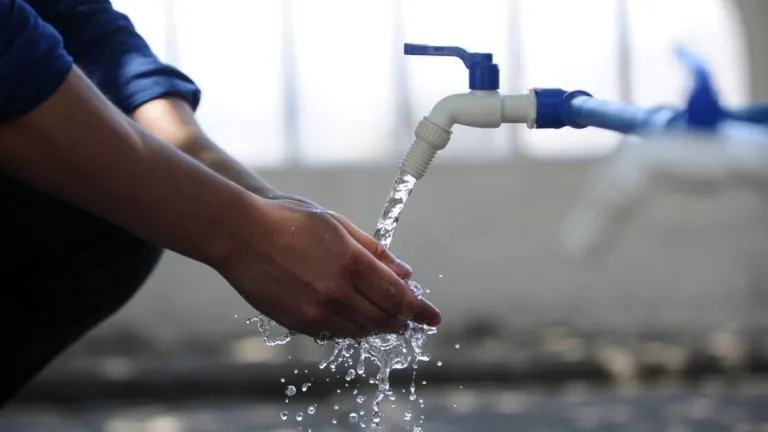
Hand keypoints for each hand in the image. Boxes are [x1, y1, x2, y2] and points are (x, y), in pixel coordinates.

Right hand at [215, 196, 440, 338]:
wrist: (239, 234)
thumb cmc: (290, 220)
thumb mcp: (338, 226)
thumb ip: (375, 252)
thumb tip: (405, 273)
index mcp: (351, 263)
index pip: (398, 296)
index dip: (420, 309)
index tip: (433, 318)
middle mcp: (337, 292)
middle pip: (383, 318)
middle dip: (402, 321)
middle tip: (411, 321)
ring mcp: (315, 311)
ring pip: (360, 331)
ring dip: (377, 327)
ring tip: (386, 320)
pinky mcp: (296, 322)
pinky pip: (333, 334)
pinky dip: (350, 329)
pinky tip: (354, 320)